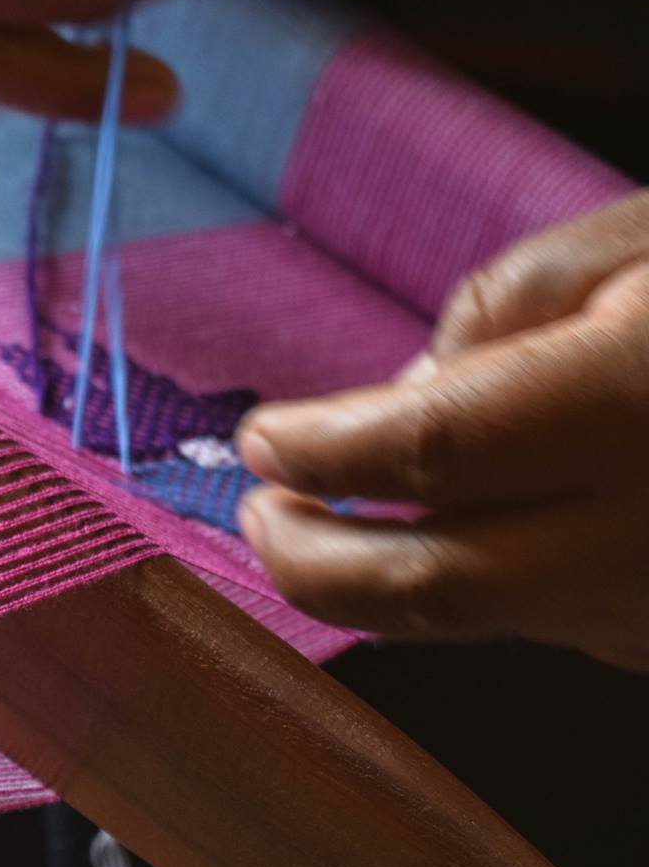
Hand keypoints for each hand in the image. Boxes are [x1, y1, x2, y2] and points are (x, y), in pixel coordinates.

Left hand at [237, 192, 648, 670]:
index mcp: (642, 404)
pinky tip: (462, 534)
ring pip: (487, 621)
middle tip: (255, 514)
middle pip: (431, 589)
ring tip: (327, 520)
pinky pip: (561, 625)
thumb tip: (399, 398)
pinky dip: (483, 588)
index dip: (318, 451)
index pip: (429, 451)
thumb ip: (503, 315)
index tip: (258, 439)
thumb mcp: (642, 242)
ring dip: (384, 581)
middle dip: (307, 562)